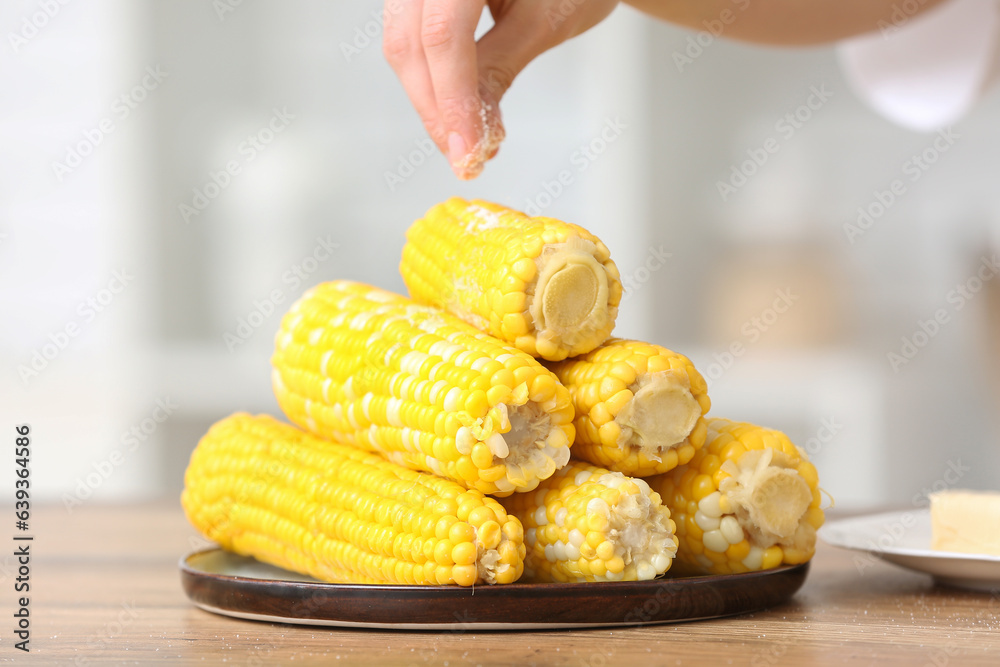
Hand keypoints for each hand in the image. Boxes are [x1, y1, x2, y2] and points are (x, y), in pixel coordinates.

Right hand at [383, 0, 619, 178]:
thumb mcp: (542, 22)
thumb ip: (498, 71)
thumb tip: (471, 132)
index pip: (443, 34)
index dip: (451, 100)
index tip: (466, 149)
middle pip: (409, 42)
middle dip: (436, 109)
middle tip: (465, 155)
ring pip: (402, 43)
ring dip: (431, 99)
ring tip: (466, 138)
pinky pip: (410, 35)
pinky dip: (432, 78)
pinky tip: (456, 109)